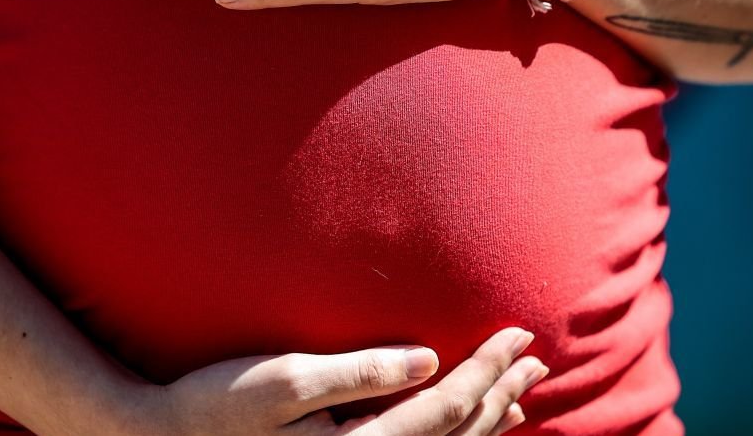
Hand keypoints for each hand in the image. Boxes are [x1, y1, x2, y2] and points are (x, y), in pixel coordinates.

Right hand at [141, 327, 547, 434]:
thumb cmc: (216, 404)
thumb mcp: (283, 380)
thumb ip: (359, 372)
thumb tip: (428, 360)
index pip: (447, 409)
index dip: (488, 368)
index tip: (519, 331)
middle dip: (499, 392)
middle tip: (536, 357)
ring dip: (485, 419)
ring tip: (517, 392)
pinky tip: (461, 422)